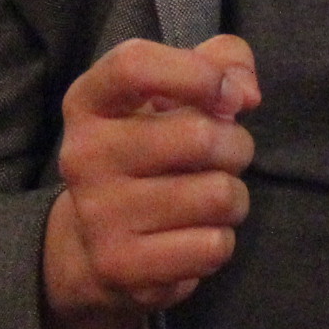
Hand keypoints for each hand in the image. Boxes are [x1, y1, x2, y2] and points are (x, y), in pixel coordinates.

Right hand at [41, 34, 259, 328]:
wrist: (94, 246)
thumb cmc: (150, 150)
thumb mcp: (173, 93)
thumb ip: (220, 62)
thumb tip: (245, 93)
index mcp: (88, 102)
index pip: (134, 64)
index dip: (198, 74)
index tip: (229, 97)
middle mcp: (83, 155)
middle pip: (200, 136)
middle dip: (237, 146)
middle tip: (224, 157)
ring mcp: (99, 214)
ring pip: (218, 195)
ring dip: (233, 198)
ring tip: (208, 199)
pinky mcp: (122, 266)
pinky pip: (213, 245)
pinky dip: (219, 241)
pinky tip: (193, 236)